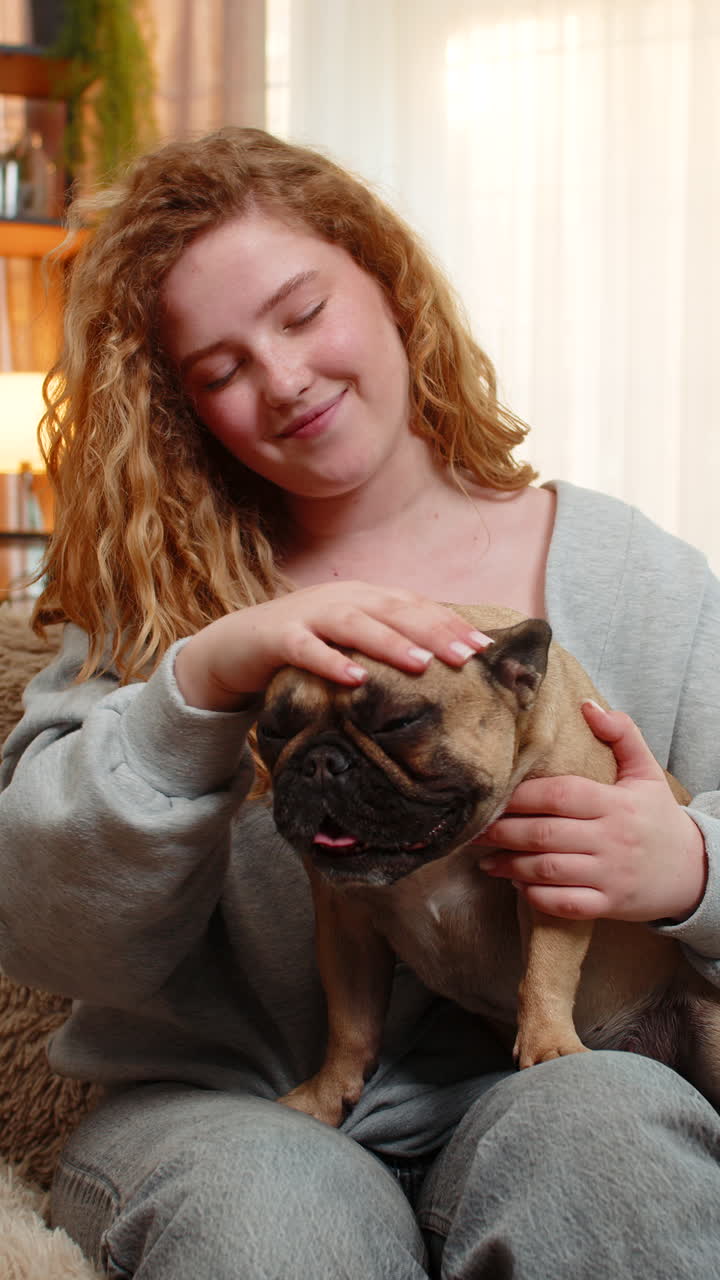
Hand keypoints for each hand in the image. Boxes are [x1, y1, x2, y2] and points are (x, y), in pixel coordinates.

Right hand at [174, 581, 491, 709]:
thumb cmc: (304, 647)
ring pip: (355, 624)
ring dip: (390, 643)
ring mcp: (308, 615)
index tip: (485, 647)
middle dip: (433, 632)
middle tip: (467, 656)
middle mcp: (341, 599)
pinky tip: (354, 677)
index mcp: (365, 597)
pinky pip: (306, 649)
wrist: (234, 646)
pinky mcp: (277, 637)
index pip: (415, 607)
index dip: (450, 624)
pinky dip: (331, 661)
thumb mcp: (351, 642)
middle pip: (394, 611)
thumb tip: (443, 667)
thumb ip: (388, 645)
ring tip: (422, 664)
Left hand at [473, 701, 706, 923]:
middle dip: (503, 832)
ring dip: (510, 866)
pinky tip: (518, 884)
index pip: (560, 795)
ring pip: (549, 871)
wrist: (695, 871)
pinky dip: (537, 896)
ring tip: (485, 859)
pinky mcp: (609, 904)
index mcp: (616, 803)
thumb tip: (586, 704)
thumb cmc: (658, 818)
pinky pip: (565, 904)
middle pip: (545, 834)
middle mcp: (611, 839)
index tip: (494, 796)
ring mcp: (610, 875)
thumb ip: (622, 735)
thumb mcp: (646, 773)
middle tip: (474, 830)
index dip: (522, 797)